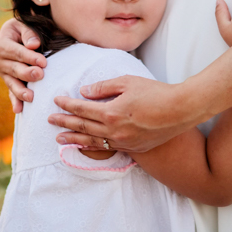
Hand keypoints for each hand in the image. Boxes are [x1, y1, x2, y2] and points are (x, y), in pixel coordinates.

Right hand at [0, 18, 46, 112]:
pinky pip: (11, 92)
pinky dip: (15, 101)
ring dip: (21, 91)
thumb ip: (29, 33)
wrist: (15, 35)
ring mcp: (2, 73)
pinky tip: (18, 109)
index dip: (29, 57)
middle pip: (14, 68)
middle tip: (40, 75)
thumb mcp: (24, 24)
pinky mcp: (8, 81)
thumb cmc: (23, 28)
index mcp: (1, 44)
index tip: (43, 62)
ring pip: (12, 83)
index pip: (16, 52)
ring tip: (31, 97)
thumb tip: (33, 45)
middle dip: (27, 73)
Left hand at [49, 75, 194, 152]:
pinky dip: (93, 147)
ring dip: (74, 139)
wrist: (181, 110)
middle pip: (83, 127)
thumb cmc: (155, 92)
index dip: (67, 105)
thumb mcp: (127, 82)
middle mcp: (115, 131)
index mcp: (111, 113)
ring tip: (59, 139)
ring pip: (93, 141)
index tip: (56, 101)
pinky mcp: (134, 148)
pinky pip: (108, 149)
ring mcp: (124, 142)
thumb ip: (103, 87)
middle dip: (65, 123)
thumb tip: (84, 92)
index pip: (82, 109)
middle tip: (50, 120)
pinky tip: (85, 145)